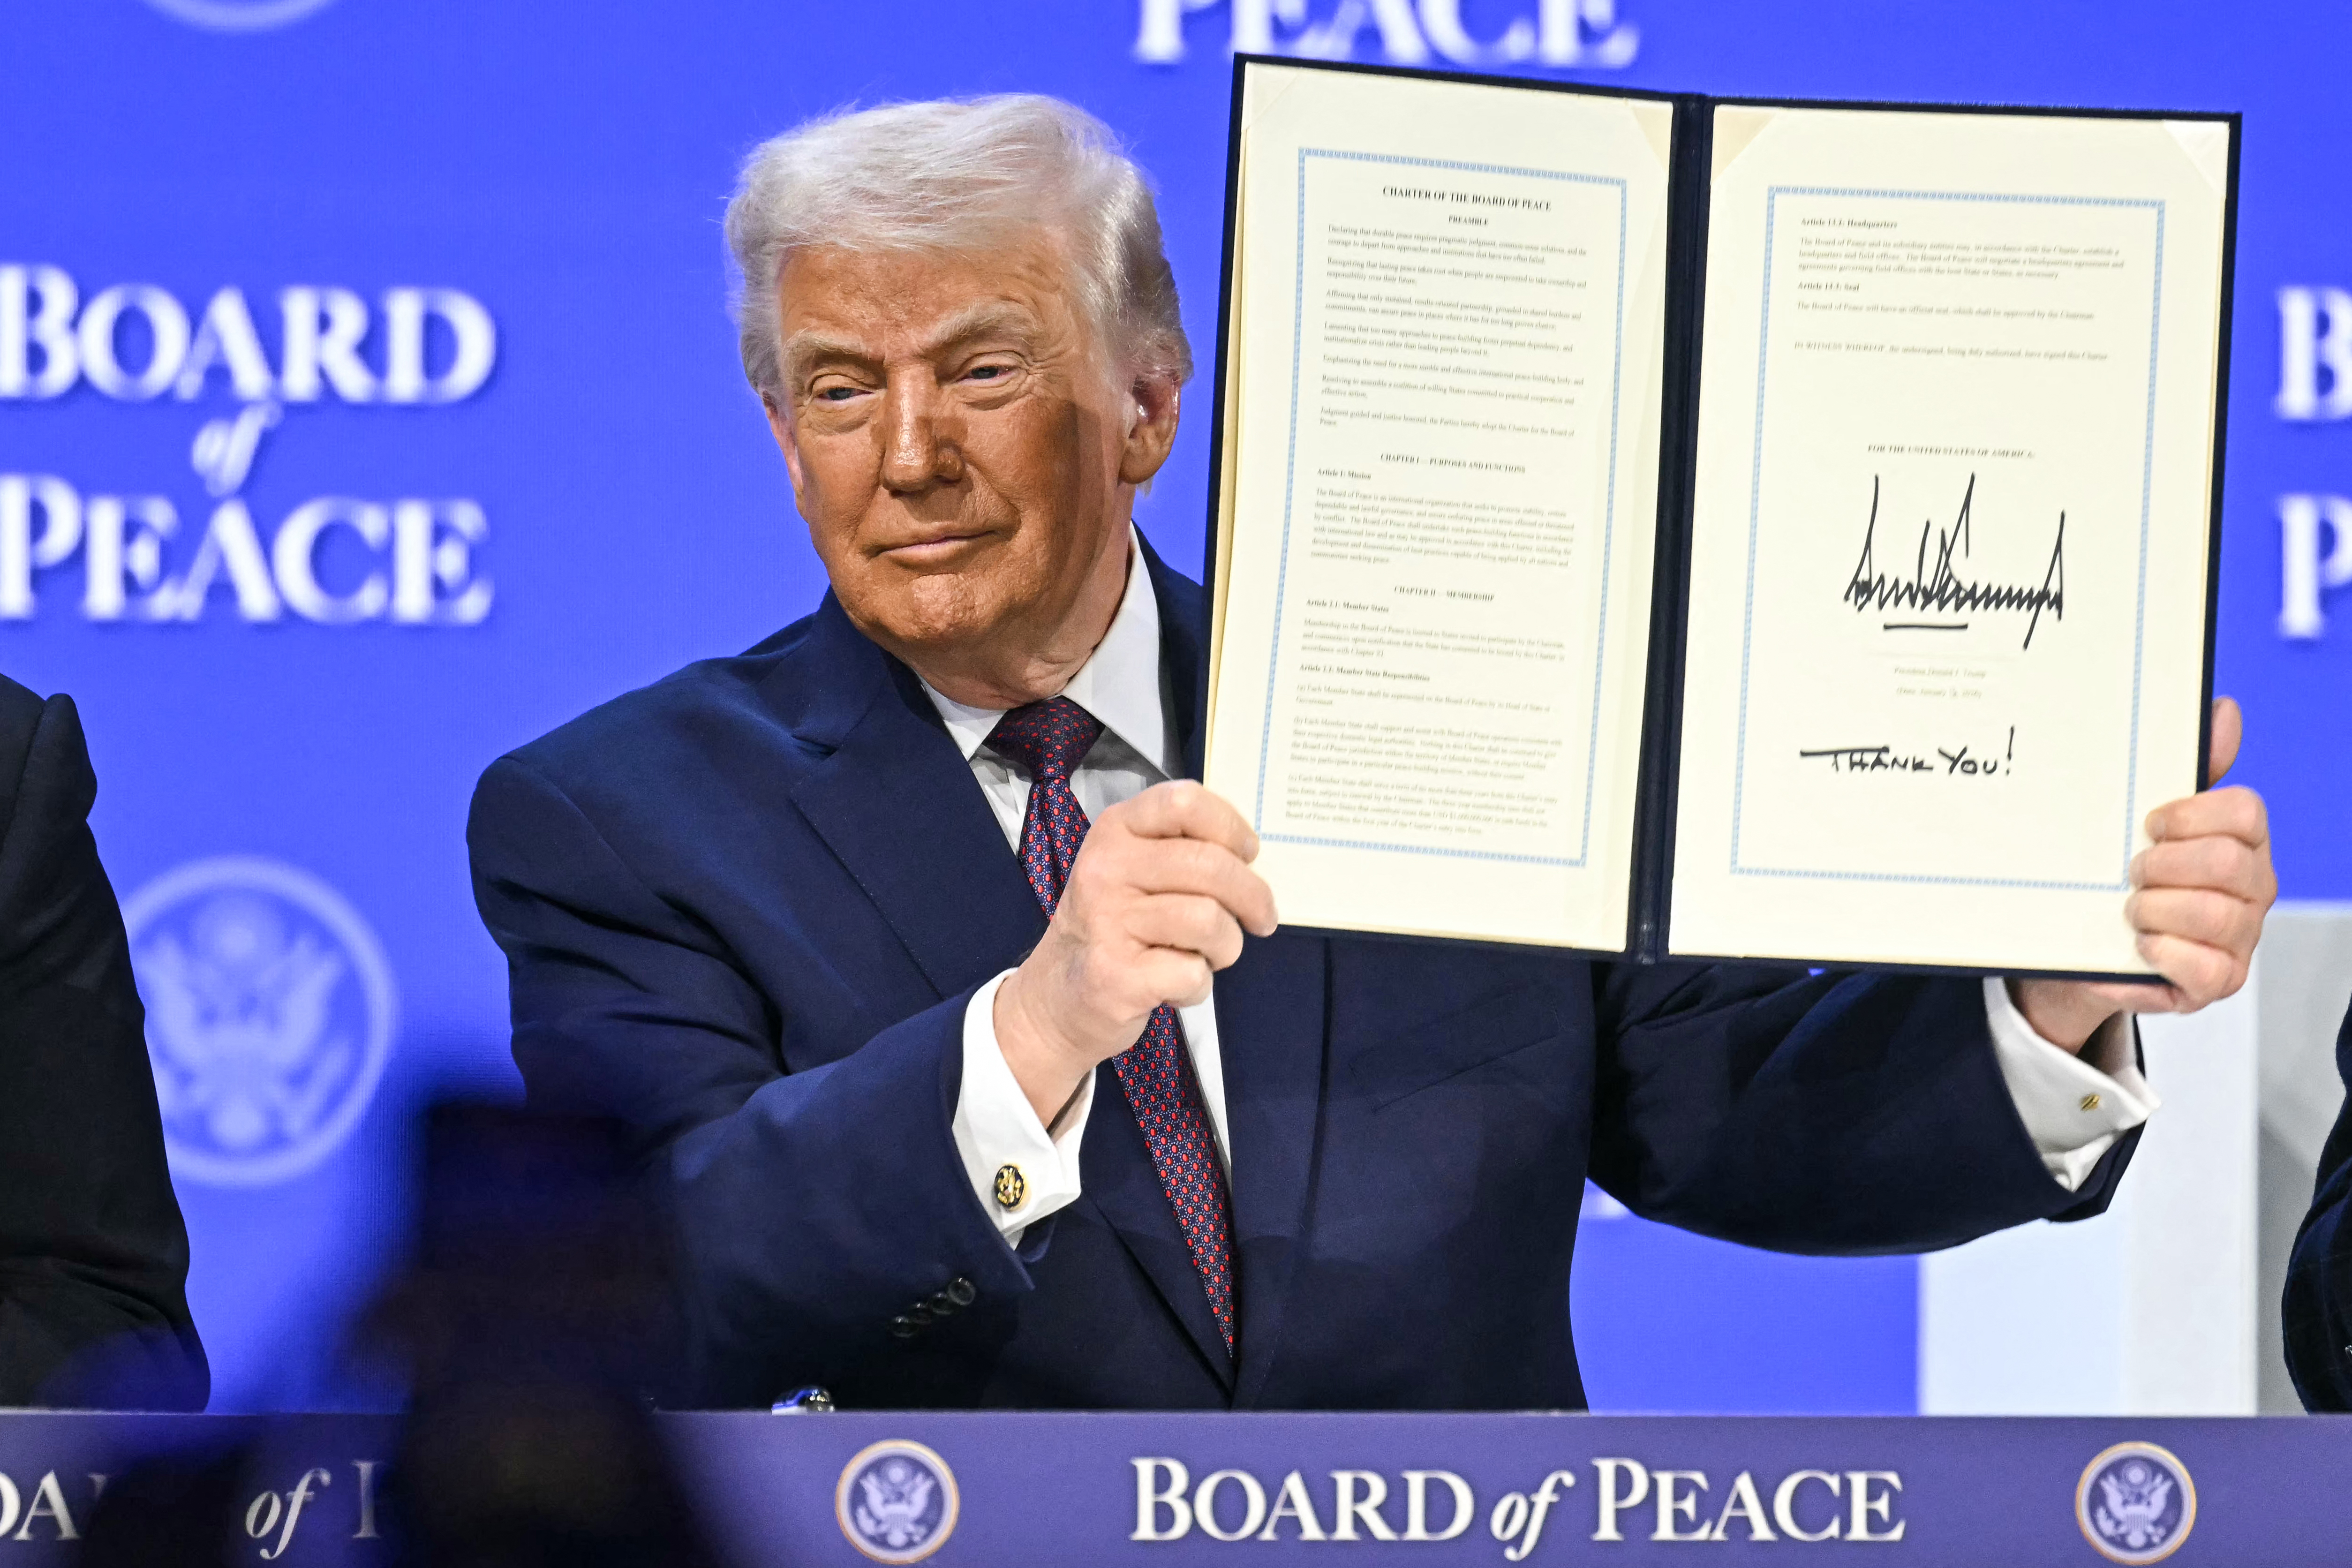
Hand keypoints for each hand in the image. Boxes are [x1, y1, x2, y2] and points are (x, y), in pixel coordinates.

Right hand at [994, 781, 1278, 1123]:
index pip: (1185, 801)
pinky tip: (1174, 985)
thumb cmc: (1114, 927)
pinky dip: (1198, 986)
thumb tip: (1250, 858)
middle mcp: (1105, 868)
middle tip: (1260, 919)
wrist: (1059, 996)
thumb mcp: (1135, 869)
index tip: (1246, 856)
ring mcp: (1106, 921)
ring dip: (1226, 946)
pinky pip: (1192, 972)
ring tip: (1205, 955)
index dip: (1231, 828)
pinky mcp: (1114, 975)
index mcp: (1116, 830)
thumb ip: (1184, 850)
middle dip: (1253, 897)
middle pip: (1210, 865)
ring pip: (1209, 920)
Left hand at [2010, 696, 2275, 1049]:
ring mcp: (2241, 937)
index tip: (2149, 823)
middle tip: (2132, 871)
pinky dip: (2162, 952)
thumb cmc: (2124, 876)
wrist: (2088, 946)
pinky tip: (2140, 944)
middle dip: (2164, 864)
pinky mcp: (2219, 981)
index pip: (2245, 811)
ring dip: (2156, 908)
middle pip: (2227, 862)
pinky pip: (2203, 966)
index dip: (2191, 814)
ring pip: (2214, 913)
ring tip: (2131, 908)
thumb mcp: (2146, 823)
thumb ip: (2185, 770)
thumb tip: (2224, 710)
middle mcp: (2253, 888)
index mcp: (2243, 841)